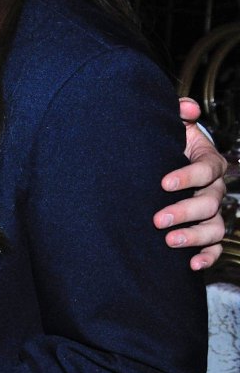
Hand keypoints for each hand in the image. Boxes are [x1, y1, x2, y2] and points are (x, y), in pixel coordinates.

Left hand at [160, 98, 226, 269]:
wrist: (160, 166)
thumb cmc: (165, 144)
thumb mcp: (172, 126)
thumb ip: (179, 113)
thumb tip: (188, 107)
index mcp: (209, 162)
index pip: (208, 169)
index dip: (188, 175)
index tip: (163, 183)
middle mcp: (214, 189)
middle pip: (209, 203)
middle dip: (184, 212)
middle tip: (157, 219)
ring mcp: (212, 212)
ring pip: (214, 228)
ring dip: (194, 237)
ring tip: (169, 241)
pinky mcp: (205, 231)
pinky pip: (214, 247)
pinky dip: (207, 257)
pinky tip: (192, 265)